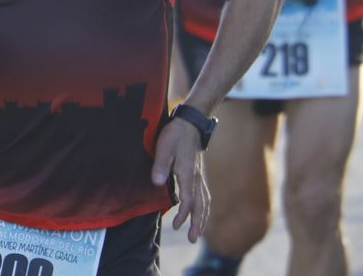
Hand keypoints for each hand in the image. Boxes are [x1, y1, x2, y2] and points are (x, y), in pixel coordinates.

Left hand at [151, 117, 208, 242]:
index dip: (183, 215)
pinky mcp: (199, 174)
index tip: (176, 225)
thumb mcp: (164, 147)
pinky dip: (204, 207)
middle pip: (200, 205)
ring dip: (202, 218)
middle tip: (193, 239)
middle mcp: (196, 178)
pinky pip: (205, 195)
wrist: (191, 122)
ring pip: (205, 201)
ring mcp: (199, 176)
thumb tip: (157, 183)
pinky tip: (201, 212)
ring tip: (198, 233)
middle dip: (198, 223)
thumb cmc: (175, 134)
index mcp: (187, 174)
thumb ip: (160, 165)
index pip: (188, 200)